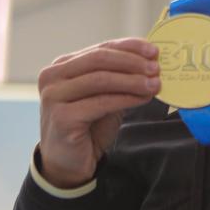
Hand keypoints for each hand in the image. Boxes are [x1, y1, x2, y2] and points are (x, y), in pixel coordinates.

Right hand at [37, 38, 159, 188]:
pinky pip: (101, 102)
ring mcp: (54, 96)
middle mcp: (52, 76)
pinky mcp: (61, 117)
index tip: (153, 51)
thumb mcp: (104, 95)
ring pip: (101, 79)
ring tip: (155, 84)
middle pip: (99, 59)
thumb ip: (118, 77)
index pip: (101, 48)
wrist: (68, 162)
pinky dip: (126, 98)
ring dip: (132, 81)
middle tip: (156, 68)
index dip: (129, 47)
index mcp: (63, 65)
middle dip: (132, 62)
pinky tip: (143, 98)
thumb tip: (150, 61)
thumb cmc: (88, 126)